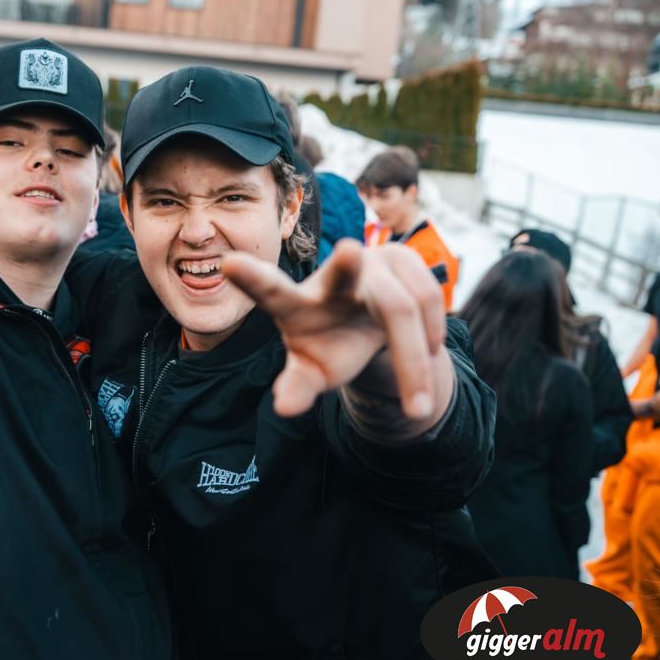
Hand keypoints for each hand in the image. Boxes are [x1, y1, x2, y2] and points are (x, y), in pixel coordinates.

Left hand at [222, 239, 449, 421]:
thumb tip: (285, 408)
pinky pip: (427, 298)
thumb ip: (297, 386)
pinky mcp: (402, 257)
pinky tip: (430, 356)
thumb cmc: (330, 348)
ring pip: (399, 309)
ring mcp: (368, 261)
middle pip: (340, 275)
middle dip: (344, 265)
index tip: (227, 264)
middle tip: (348, 251)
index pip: (268, 290)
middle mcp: (329, 277)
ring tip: (417, 407)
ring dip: (414, 362)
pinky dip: (432, 336)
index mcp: (293, 303)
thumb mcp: (313, 371)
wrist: (369, 325)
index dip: (251, 279)